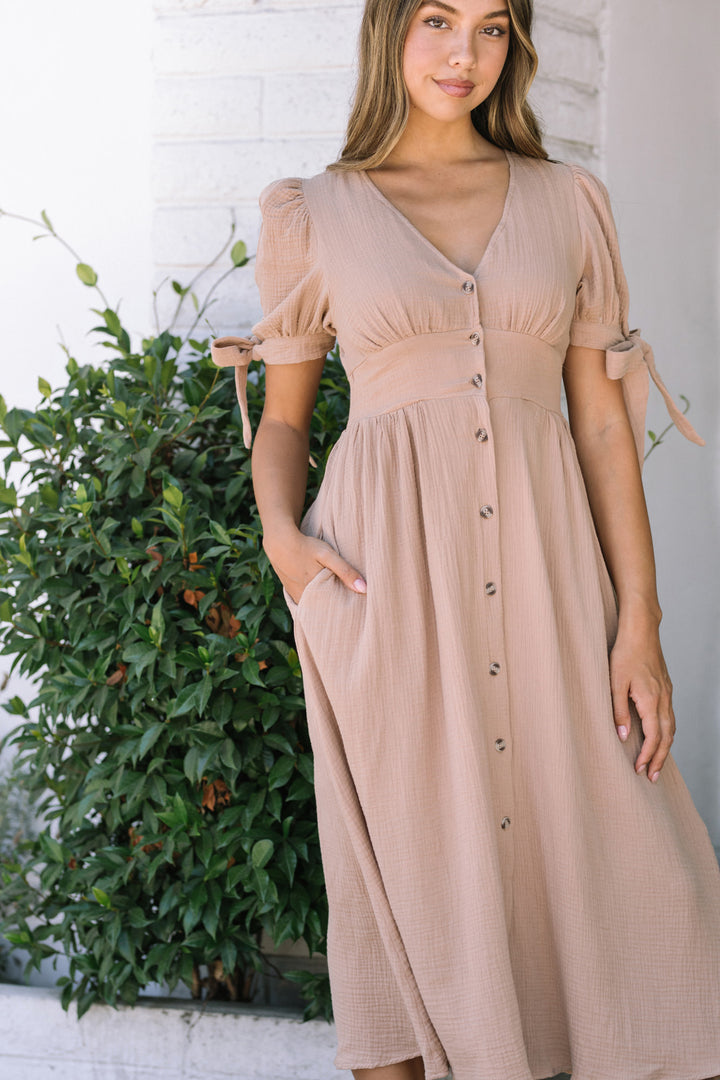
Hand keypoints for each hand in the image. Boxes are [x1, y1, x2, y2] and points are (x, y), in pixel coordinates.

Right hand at [263, 530, 365, 605]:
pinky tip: (320, 597)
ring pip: (313, 607)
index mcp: (315, 593)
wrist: (279, 542)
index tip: (353, 614)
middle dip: (333, 612)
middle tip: (347, 614)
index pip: (333, 610)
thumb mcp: (328, 555)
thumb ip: (345, 571)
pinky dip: (313, 601)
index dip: (343, 612)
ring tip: (335, 608)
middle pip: (323, 610)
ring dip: (322, 607)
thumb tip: (364, 589)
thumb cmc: (306, 547)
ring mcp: (296, 596)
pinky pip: (304, 601)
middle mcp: (304, 598)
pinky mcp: (291, 591)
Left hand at [609, 616, 674, 782]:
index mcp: (651, 700)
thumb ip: (618, 711)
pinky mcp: (665, 688)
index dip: (648, 756)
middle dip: (660, 759)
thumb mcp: (614, 683)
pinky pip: (670, 717)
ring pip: (671, 728)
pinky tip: (659, 736)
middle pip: (667, 737)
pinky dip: (666, 733)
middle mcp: (663, 699)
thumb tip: (623, 737)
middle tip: (652, 778)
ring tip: (657, 763)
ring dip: (665, 748)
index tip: (639, 770)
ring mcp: (667, 693)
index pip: (654, 737)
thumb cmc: (625, 653)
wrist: (641, 630)